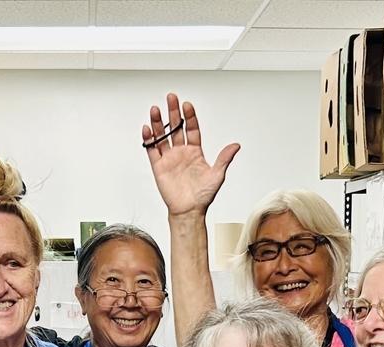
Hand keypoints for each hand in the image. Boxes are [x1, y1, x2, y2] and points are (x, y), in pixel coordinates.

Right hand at [142, 93, 239, 217]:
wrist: (189, 211)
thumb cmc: (203, 196)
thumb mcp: (217, 175)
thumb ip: (224, 158)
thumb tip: (236, 145)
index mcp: (195, 152)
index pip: (192, 129)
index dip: (190, 117)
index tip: (187, 105)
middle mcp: (181, 152)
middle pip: (176, 128)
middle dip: (173, 113)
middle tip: (171, 98)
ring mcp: (169, 158)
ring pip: (162, 136)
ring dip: (158, 123)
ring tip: (156, 109)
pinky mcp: (159, 166)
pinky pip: (152, 150)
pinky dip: (149, 139)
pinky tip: (148, 129)